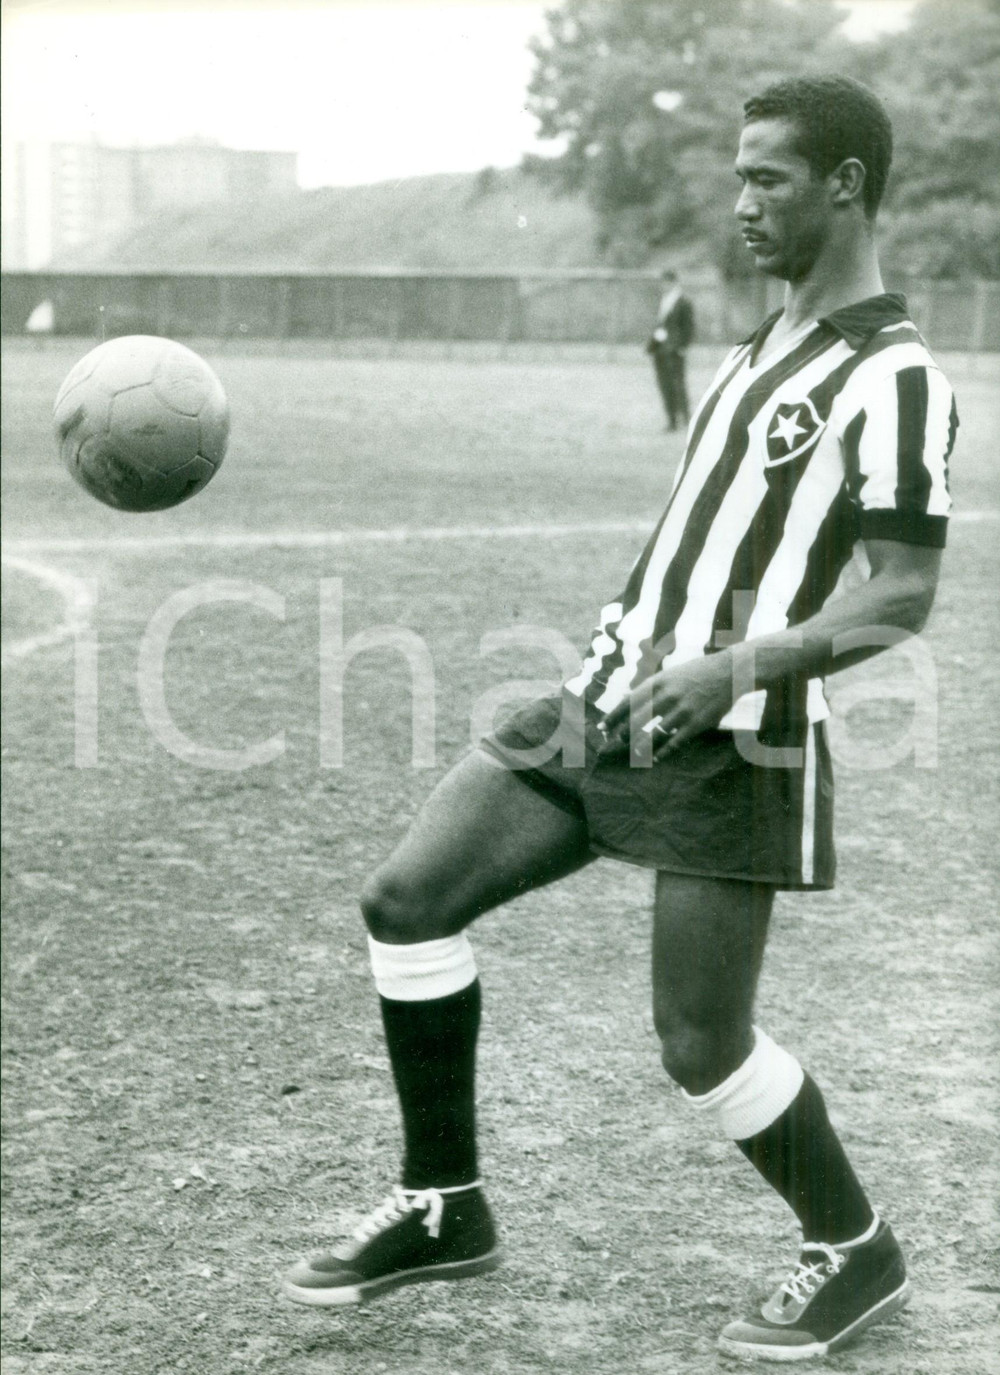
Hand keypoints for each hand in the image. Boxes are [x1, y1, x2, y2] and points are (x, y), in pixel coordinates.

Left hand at [598, 653, 734, 759]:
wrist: (729, 671)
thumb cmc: (696, 673)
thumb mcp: (669, 674)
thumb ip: (649, 688)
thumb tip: (626, 699)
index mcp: (657, 682)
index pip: (628, 702)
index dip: (612, 717)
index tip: (601, 728)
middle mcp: (667, 696)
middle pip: (636, 720)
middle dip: (623, 733)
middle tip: (616, 742)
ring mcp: (682, 711)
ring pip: (654, 734)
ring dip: (640, 746)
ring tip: (635, 752)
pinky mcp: (697, 724)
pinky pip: (675, 742)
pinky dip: (662, 752)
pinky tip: (655, 758)